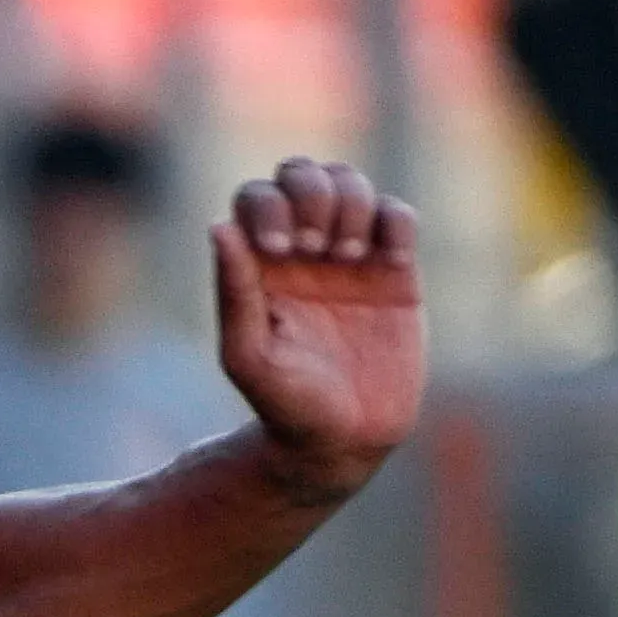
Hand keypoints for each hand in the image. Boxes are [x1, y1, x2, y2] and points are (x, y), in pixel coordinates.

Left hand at [213, 159, 421, 489]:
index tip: (277, 251)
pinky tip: (384, 259)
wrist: (342, 442)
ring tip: (347, 255)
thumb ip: (234, 291)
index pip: (257, 197)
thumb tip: (218, 227)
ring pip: (352, 183)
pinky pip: (399, 217)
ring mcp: (352, 258)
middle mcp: (303, 250)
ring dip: (350, 202)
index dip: (268, 206)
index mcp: (259, 264)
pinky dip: (393, 220)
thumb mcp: (249, 354)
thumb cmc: (284, 405)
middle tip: (315, 246)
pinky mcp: (397, 273)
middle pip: (304, 174)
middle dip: (311, 193)